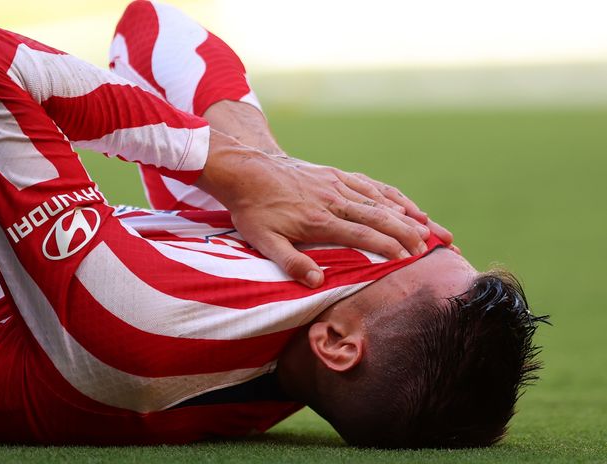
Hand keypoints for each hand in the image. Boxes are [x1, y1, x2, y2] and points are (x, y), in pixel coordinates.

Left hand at [197, 130, 452, 287]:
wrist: (246, 170)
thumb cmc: (254, 210)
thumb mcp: (263, 241)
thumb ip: (290, 262)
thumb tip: (318, 282)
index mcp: (320, 219)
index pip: (364, 235)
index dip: (390, 248)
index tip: (412, 260)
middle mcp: (335, 199)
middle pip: (382, 217)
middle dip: (411, 234)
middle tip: (437, 250)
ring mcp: (339, 183)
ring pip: (383, 201)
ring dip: (412, 217)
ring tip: (437, 232)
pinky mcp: (338, 175)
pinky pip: (374, 186)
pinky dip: (396, 198)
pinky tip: (412, 209)